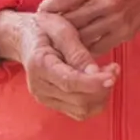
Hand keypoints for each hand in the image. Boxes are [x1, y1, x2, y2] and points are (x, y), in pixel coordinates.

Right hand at [0, 11, 118, 120]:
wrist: (24, 38)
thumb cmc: (44, 29)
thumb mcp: (61, 29)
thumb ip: (78, 52)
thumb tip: (96, 72)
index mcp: (39, 65)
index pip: (69, 82)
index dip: (93, 82)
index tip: (113, 76)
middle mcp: (39, 87)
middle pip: (78, 100)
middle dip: (102, 88)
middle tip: (114, 68)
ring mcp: (45, 98)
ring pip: (81, 110)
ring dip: (101, 96)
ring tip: (108, 74)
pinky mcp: (53, 103)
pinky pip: (79, 111)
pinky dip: (94, 100)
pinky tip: (99, 83)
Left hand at [38, 0, 139, 54]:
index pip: (62, 0)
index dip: (47, 7)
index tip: (41, 11)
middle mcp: (105, 3)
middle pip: (70, 21)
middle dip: (54, 25)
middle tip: (46, 28)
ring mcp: (116, 20)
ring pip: (82, 38)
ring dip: (68, 40)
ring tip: (59, 39)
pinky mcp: (124, 33)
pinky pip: (98, 47)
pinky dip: (85, 48)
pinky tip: (78, 46)